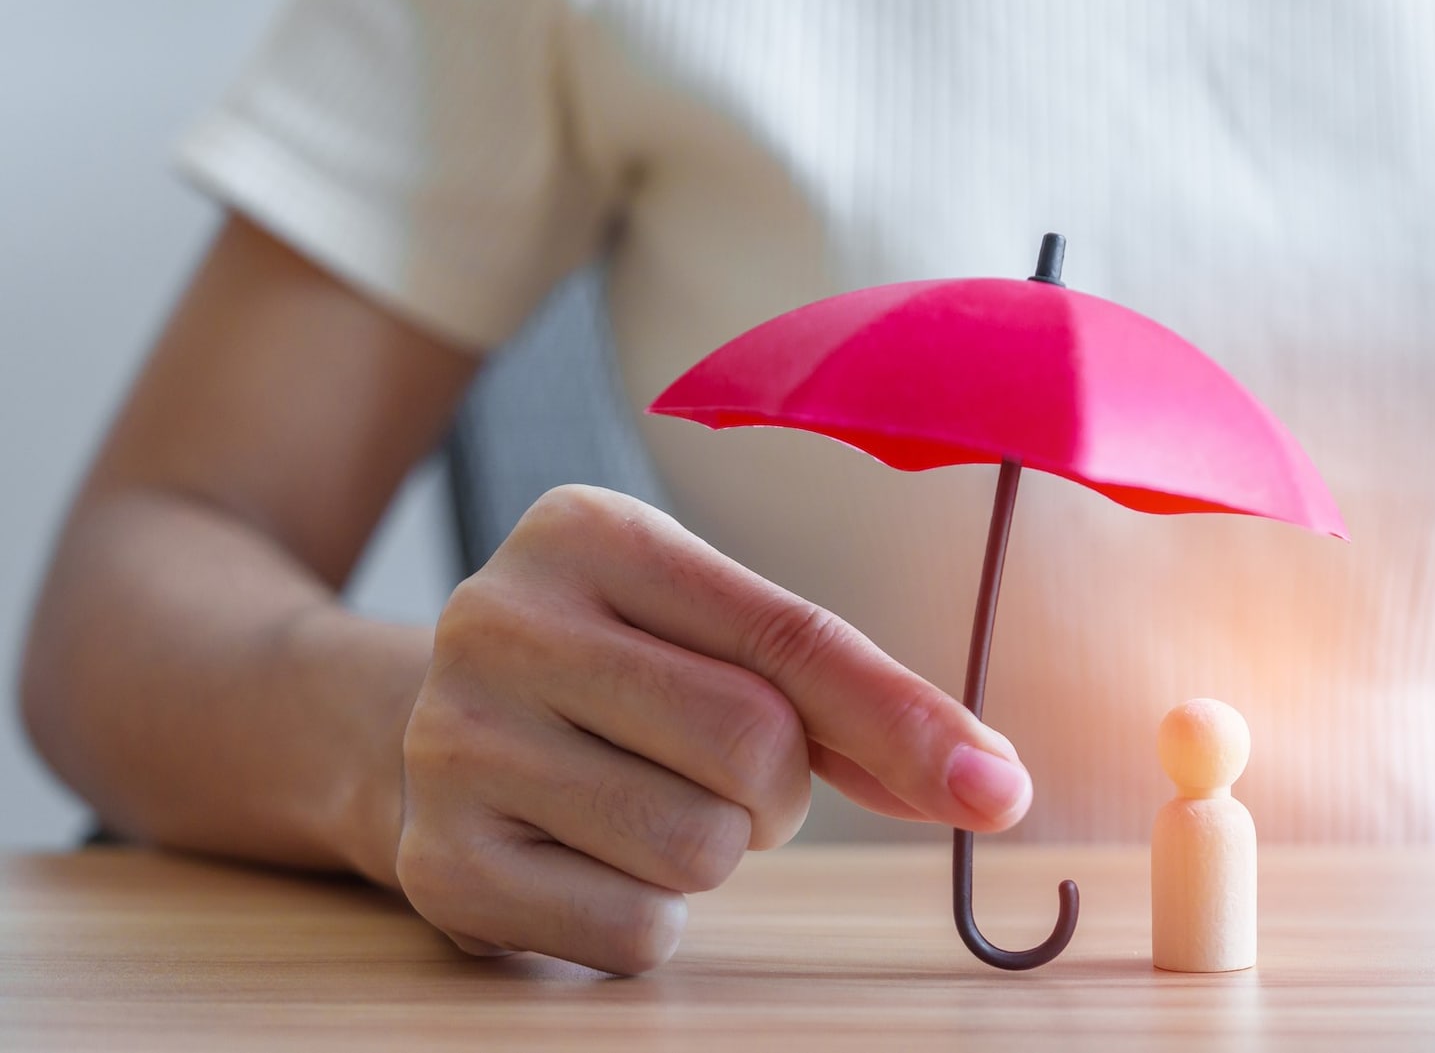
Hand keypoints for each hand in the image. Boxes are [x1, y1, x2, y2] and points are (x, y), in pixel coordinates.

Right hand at [394, 485, 1031, 973]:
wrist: (410, 734)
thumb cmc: (612, 677)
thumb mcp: (703, 635)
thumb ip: (843, 697)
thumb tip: (989, 783)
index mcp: (586, 532)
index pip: (789, 635)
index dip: (904, 720)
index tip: (998, 790)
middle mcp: (500, 621)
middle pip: (753, 744)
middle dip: (780, 787)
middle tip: (729, 775)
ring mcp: (455, 745)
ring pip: (698, 846)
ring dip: (716, 849)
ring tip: (650, 803)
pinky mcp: (440, 863)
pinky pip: (637, 929)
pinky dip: (653, 916)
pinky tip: (593, 859)